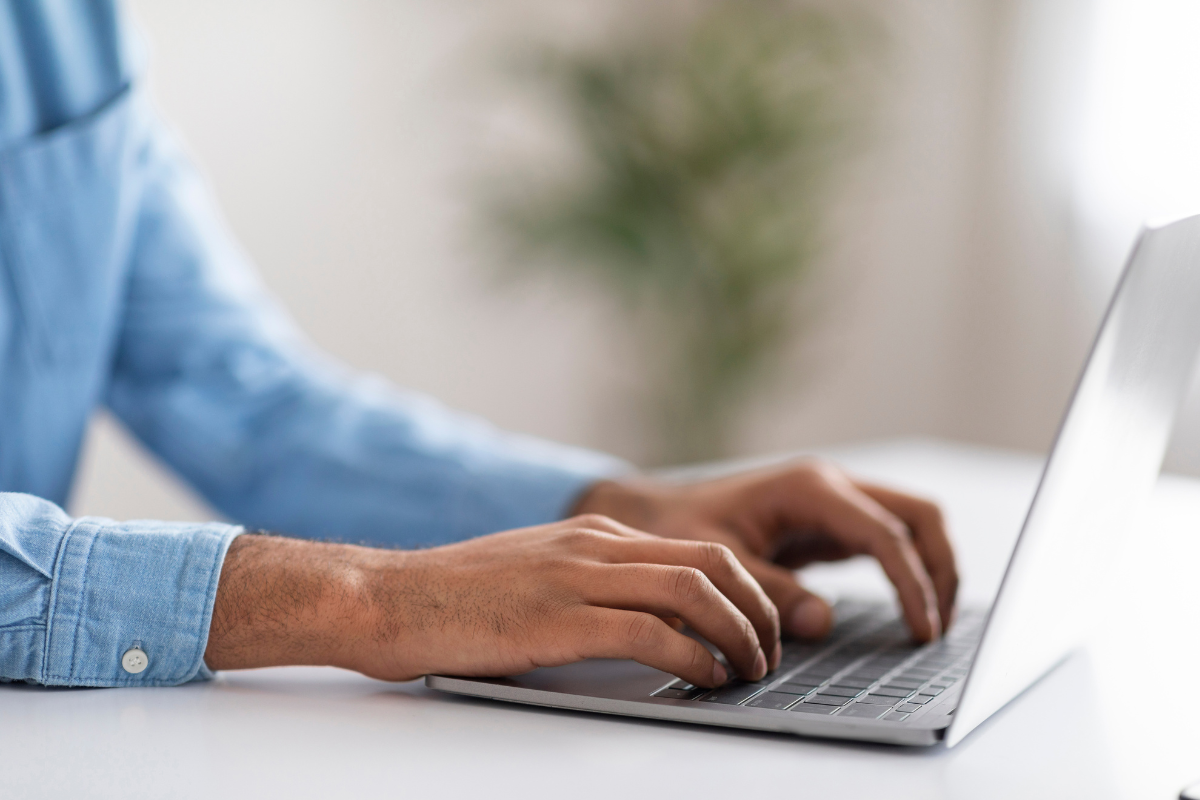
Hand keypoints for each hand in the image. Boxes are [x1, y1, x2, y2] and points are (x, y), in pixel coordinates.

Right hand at [205, 517, 780, 687]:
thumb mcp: (538, 572)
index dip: (746, 588)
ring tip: (748, 670)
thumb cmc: (458, 597)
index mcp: (594, 534)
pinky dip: (692, 657)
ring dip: (736, 634)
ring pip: (692, 591)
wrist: (390, 596)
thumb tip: (651, 619)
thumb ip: (592, 582)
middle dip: (758, 608)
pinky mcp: (557, 619)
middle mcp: (594, 545)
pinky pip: (650, 633)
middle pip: (712, 561)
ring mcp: (576, 577)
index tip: (760, 625)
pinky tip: (705, 679)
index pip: (698, 548)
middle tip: (769, 651)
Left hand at [574, 460, 957, 642]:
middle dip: (940, 568)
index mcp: (809, 487)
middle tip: (938, 627)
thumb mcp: (717, 563)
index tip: (922, 629)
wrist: (658, 515)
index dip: (912, 583)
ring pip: (911, 525)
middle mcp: (832, 486)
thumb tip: (823, 622)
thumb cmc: (680, 530)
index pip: (885, 533)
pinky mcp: (832, 523)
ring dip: (932, 569)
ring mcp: (836, 502)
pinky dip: (907, 572)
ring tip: (932, 625)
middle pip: (918, 516)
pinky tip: (909, 611)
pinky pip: (887, 542)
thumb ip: (767, 592)